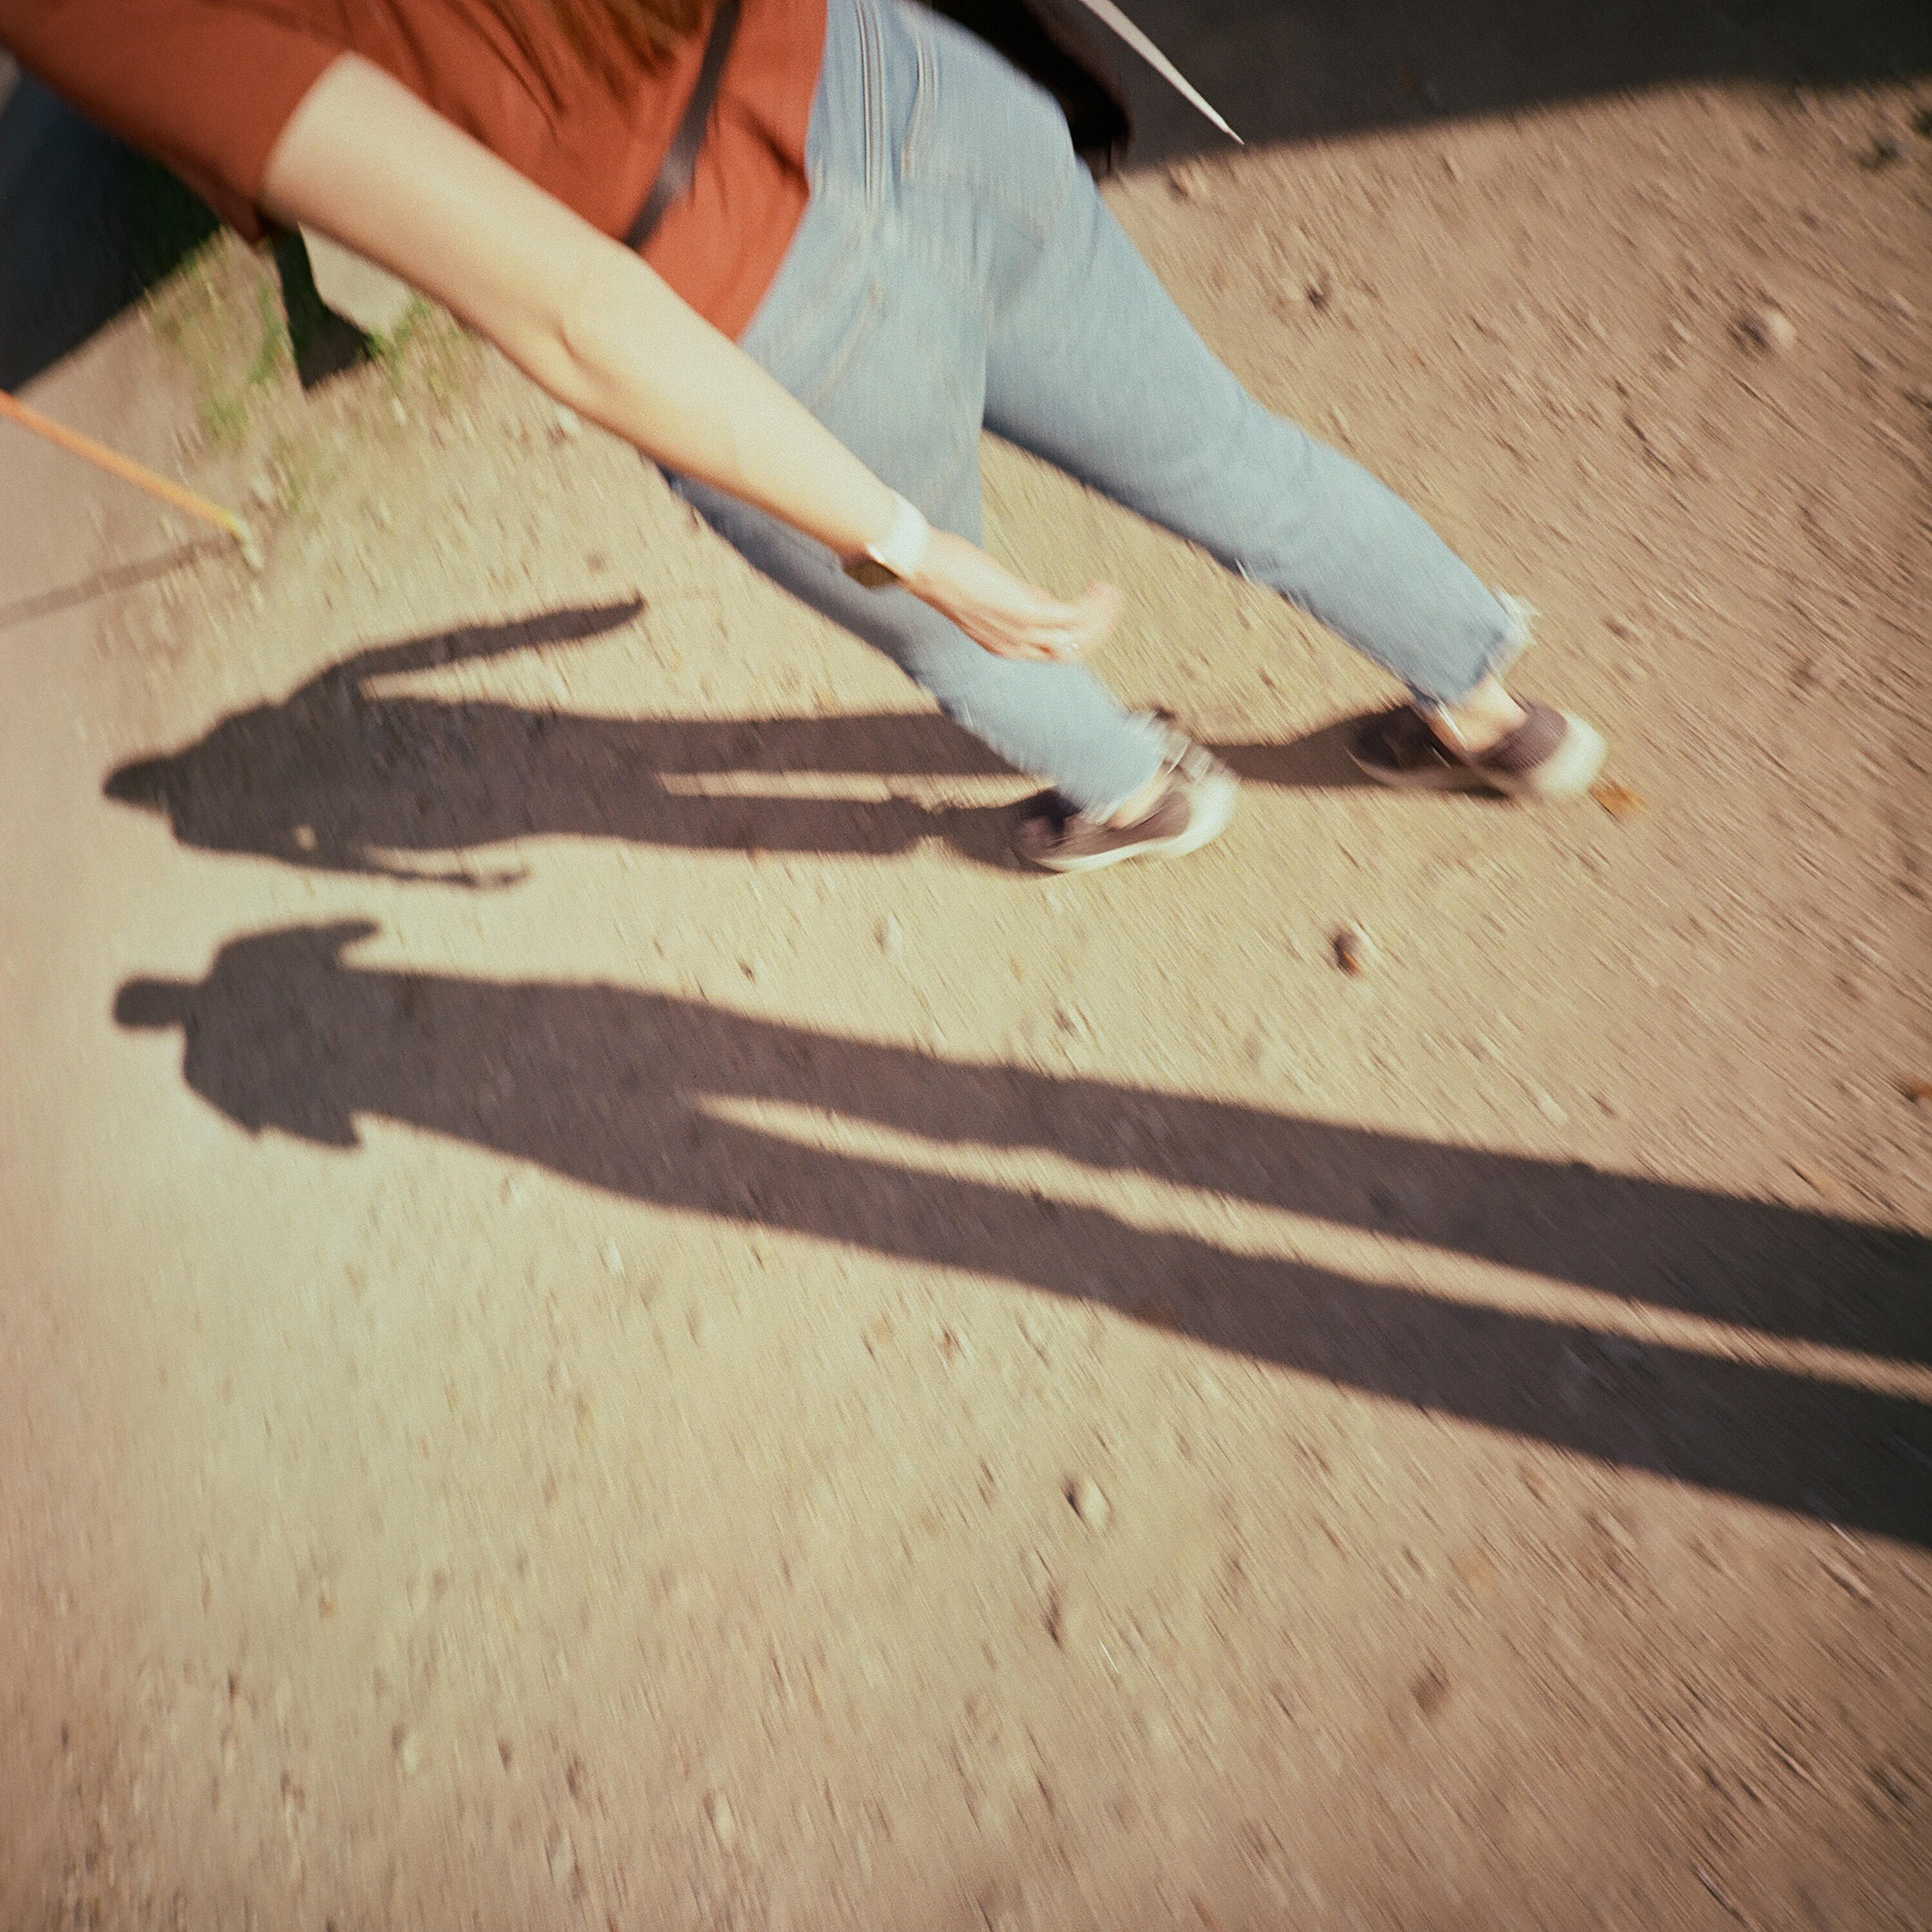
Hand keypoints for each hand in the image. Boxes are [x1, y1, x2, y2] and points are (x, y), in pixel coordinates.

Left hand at [905, 529, 1120, 661]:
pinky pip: (1073, 615)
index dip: (1077, 634)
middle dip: (1098, 629)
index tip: (1089, 609)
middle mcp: (1014, 646)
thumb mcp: (988, 596)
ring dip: (1102, 616)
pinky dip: (1092, 603)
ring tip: (1112, 593)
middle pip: (1072, 652)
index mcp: (1004, 646)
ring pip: (1078, 637)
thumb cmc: (949, 572)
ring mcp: (1021, 631)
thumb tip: (1042, 599)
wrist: (926, 567)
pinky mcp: (1027, 611)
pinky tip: (1099, 587)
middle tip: (1112, 603)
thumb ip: (1016, 601)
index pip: (1052, 654)